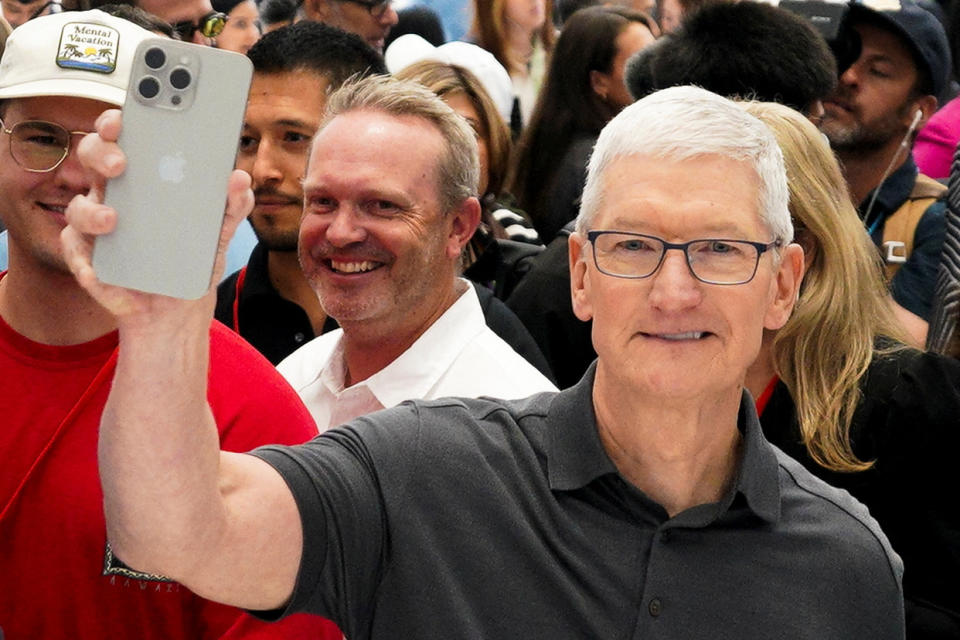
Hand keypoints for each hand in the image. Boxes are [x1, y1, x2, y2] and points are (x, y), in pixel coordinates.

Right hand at [62, 109, 252, 321]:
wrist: (177, 309)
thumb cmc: (193, 258)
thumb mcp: (218, 232)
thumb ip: (231, 205)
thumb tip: (240, 178)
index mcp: (145, 177)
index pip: (127, 137)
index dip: (120, 121)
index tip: (127, 115)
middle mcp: (115, 194)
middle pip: (93, 157)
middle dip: (101, 152)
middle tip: (121, 162)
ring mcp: (96, 226)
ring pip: (80, 206)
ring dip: (92, 211)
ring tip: (113, 221)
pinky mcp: (88, 260)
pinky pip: (77, 253)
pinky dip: (85, 261)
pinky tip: (97, 269)